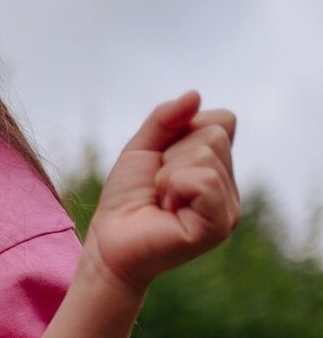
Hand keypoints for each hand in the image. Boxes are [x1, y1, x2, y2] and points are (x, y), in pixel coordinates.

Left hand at [86, 91, 239, 297]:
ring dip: (169, 173)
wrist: (108, 242)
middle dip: (172, 154)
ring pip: (206, 153)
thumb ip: (166, 118)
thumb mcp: (141, 148)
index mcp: (218, 168)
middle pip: (213, 134)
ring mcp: (228, 208)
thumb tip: (195, 95)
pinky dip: (175, 186)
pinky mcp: (218, 226)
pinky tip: (167, 210)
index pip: (222, 120)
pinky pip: (205, 180)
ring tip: (161, 201)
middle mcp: (229, 188)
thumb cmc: (126, 199)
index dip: (183, 131)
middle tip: (158, 187)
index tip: (162, 163)